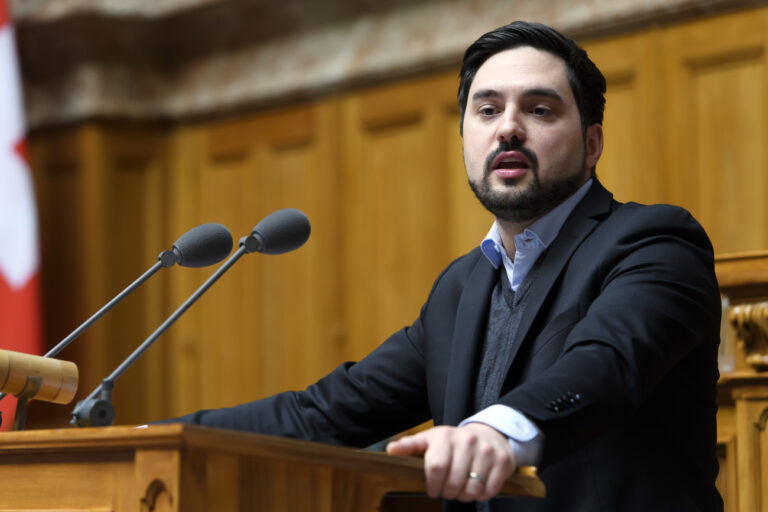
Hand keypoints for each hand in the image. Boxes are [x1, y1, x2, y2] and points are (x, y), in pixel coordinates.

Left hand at [386, 423, 515, 501]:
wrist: (488, 433)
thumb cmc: (453, 442)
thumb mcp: (430, 440)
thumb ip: (410, 446)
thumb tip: (390, 450)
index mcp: (445, 436)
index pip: (436, 467)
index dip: (433, 484)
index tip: (433, 488)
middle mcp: (467, 441)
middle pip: (454, 483)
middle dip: (448, 493)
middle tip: (448, 489)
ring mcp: (487, 451)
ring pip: (472, 489)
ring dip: (465, 496)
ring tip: (462, 488)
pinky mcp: (503, 461)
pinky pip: (490, 491)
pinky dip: (482, 495)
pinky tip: (477, 486)